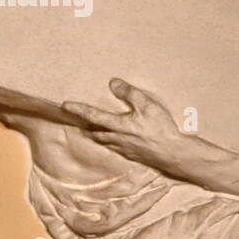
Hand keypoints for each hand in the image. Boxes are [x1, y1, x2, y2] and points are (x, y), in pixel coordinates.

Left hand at [63, 78, 187, 172]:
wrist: (173, 153)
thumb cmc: (161, 128)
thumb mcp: (147, 106)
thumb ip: (129, 93)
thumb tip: (112, 83)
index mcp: (118, 125)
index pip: (93, 115)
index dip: (78, 110)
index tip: (65, 105)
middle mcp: (116, 138)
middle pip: (94, 131)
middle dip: (84, 125)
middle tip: (75, 119)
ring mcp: (122, 148)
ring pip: (102, 141)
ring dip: (94, 134)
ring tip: (89, 129)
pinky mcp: (130, 155)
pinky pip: (113, 148)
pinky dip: (107, 142)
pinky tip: (110, 140)